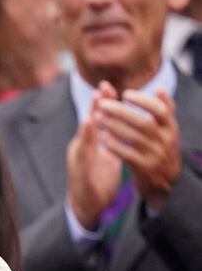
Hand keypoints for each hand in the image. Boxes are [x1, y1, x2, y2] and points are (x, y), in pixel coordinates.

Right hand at [67, 82, 122, 230]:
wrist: (87, 208)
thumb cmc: (97, 183)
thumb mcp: (107, 158)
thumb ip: (110, 142)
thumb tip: (121, 127)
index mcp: (89, 145)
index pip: (96, 120)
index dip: (102, 104)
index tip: (109, 87)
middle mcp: (80, 148)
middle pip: (88, 123)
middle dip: (95, 105)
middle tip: (103, 87)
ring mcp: (78, 159)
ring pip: (83, 136)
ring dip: (90, 119)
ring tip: (97, 104)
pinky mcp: (79, 170)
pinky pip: (83, 152)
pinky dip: (86, 138)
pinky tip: (90, 127)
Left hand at [98, 89, 180, 210]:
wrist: (166, 182)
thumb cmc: (162, 149)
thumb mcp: (168, 130)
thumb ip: (165, 110)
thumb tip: (159, 88)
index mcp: (172, 129)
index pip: (161, 110)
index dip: (143, 101)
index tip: (125, 94)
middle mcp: (166, 141)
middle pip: (143, 122)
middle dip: (121, 112)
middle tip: (102, 104)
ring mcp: (155, 156)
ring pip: (133, 138)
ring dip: (113, 127)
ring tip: (98, 118)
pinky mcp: (144, 169)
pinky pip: (127, 155)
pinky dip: (114, 145)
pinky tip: (101, 138)